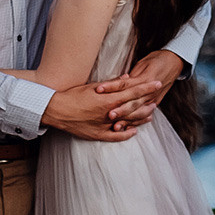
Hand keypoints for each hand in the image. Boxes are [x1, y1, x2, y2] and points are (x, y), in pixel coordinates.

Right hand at [44, 75, 163, 141]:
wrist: (58, 110)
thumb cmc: (73, 95)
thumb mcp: (93, 86)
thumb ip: (112, 83)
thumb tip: (127, 77)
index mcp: (109, 99)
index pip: (133, 92)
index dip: (146, 88)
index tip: (157, 84)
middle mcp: (110, 113)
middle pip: (134, 108)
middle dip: (146, 104)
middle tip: (156, 101)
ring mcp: (105, 125)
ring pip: (127, 122)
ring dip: (139, 119)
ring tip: (149, 116)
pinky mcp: (98, 135)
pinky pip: (116, 137)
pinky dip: (126, 134)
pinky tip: (133, 132)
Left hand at [96, 50, 183, 126]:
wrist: (174, 62)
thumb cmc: (157, 60)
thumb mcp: (143, 63)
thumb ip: (131, 75)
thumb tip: (118, 82)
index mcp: (144, 79)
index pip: (124, 84)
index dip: (111, 87)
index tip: (99, 89)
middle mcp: (149, 91)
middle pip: (132, 102)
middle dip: (120, 110)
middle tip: (108, 115)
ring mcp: (153, 99)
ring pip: (139, 112)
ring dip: (127, 120)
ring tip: (116, 127)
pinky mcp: (155, 103)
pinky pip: (145, 115)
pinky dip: (136, 123)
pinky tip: (127, 129)